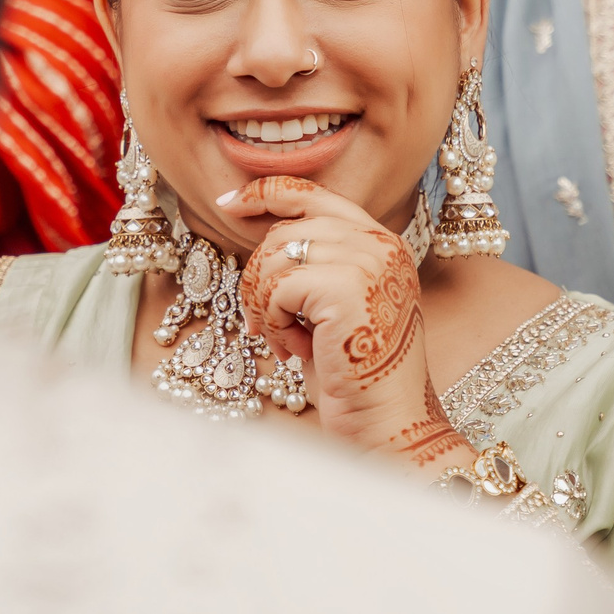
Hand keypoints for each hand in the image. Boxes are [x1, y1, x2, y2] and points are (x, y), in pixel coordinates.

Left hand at [222, 177, 468, 474]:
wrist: (386, 420)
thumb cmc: (354, 375)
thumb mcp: (331, 307)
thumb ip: (311, 266)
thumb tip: (259, 237)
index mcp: (381, 242)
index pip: (315, 194)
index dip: (266, 193)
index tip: (227, 202)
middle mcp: (380, 244)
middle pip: (285, 231)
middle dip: (259, 278)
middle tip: (267, 324)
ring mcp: (368, 261)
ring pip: (276, 257)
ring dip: (265, 304)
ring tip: (287, 339)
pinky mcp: (347, 287)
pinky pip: (278, 287)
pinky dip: (274, 322)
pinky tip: (296, 349)